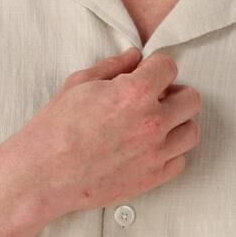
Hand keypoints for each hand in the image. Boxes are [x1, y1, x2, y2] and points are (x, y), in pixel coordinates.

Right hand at [10, 46, 200, 224]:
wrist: (44, 175)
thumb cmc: (56, 128)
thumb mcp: (80, 84)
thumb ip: (114, 67)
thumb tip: (135, 57)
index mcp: (134, 92)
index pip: (169, 67)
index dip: (157, 68)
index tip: (148, 75)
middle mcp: (151, 122)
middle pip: (191, 100)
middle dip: (175, 95)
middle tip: (156, 100)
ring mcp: (155, 153)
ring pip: (191, 131)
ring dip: (177, 125)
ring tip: (156, 126)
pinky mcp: (152, 179)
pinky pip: (180, 161)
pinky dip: (170, 153)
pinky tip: (149, 149)